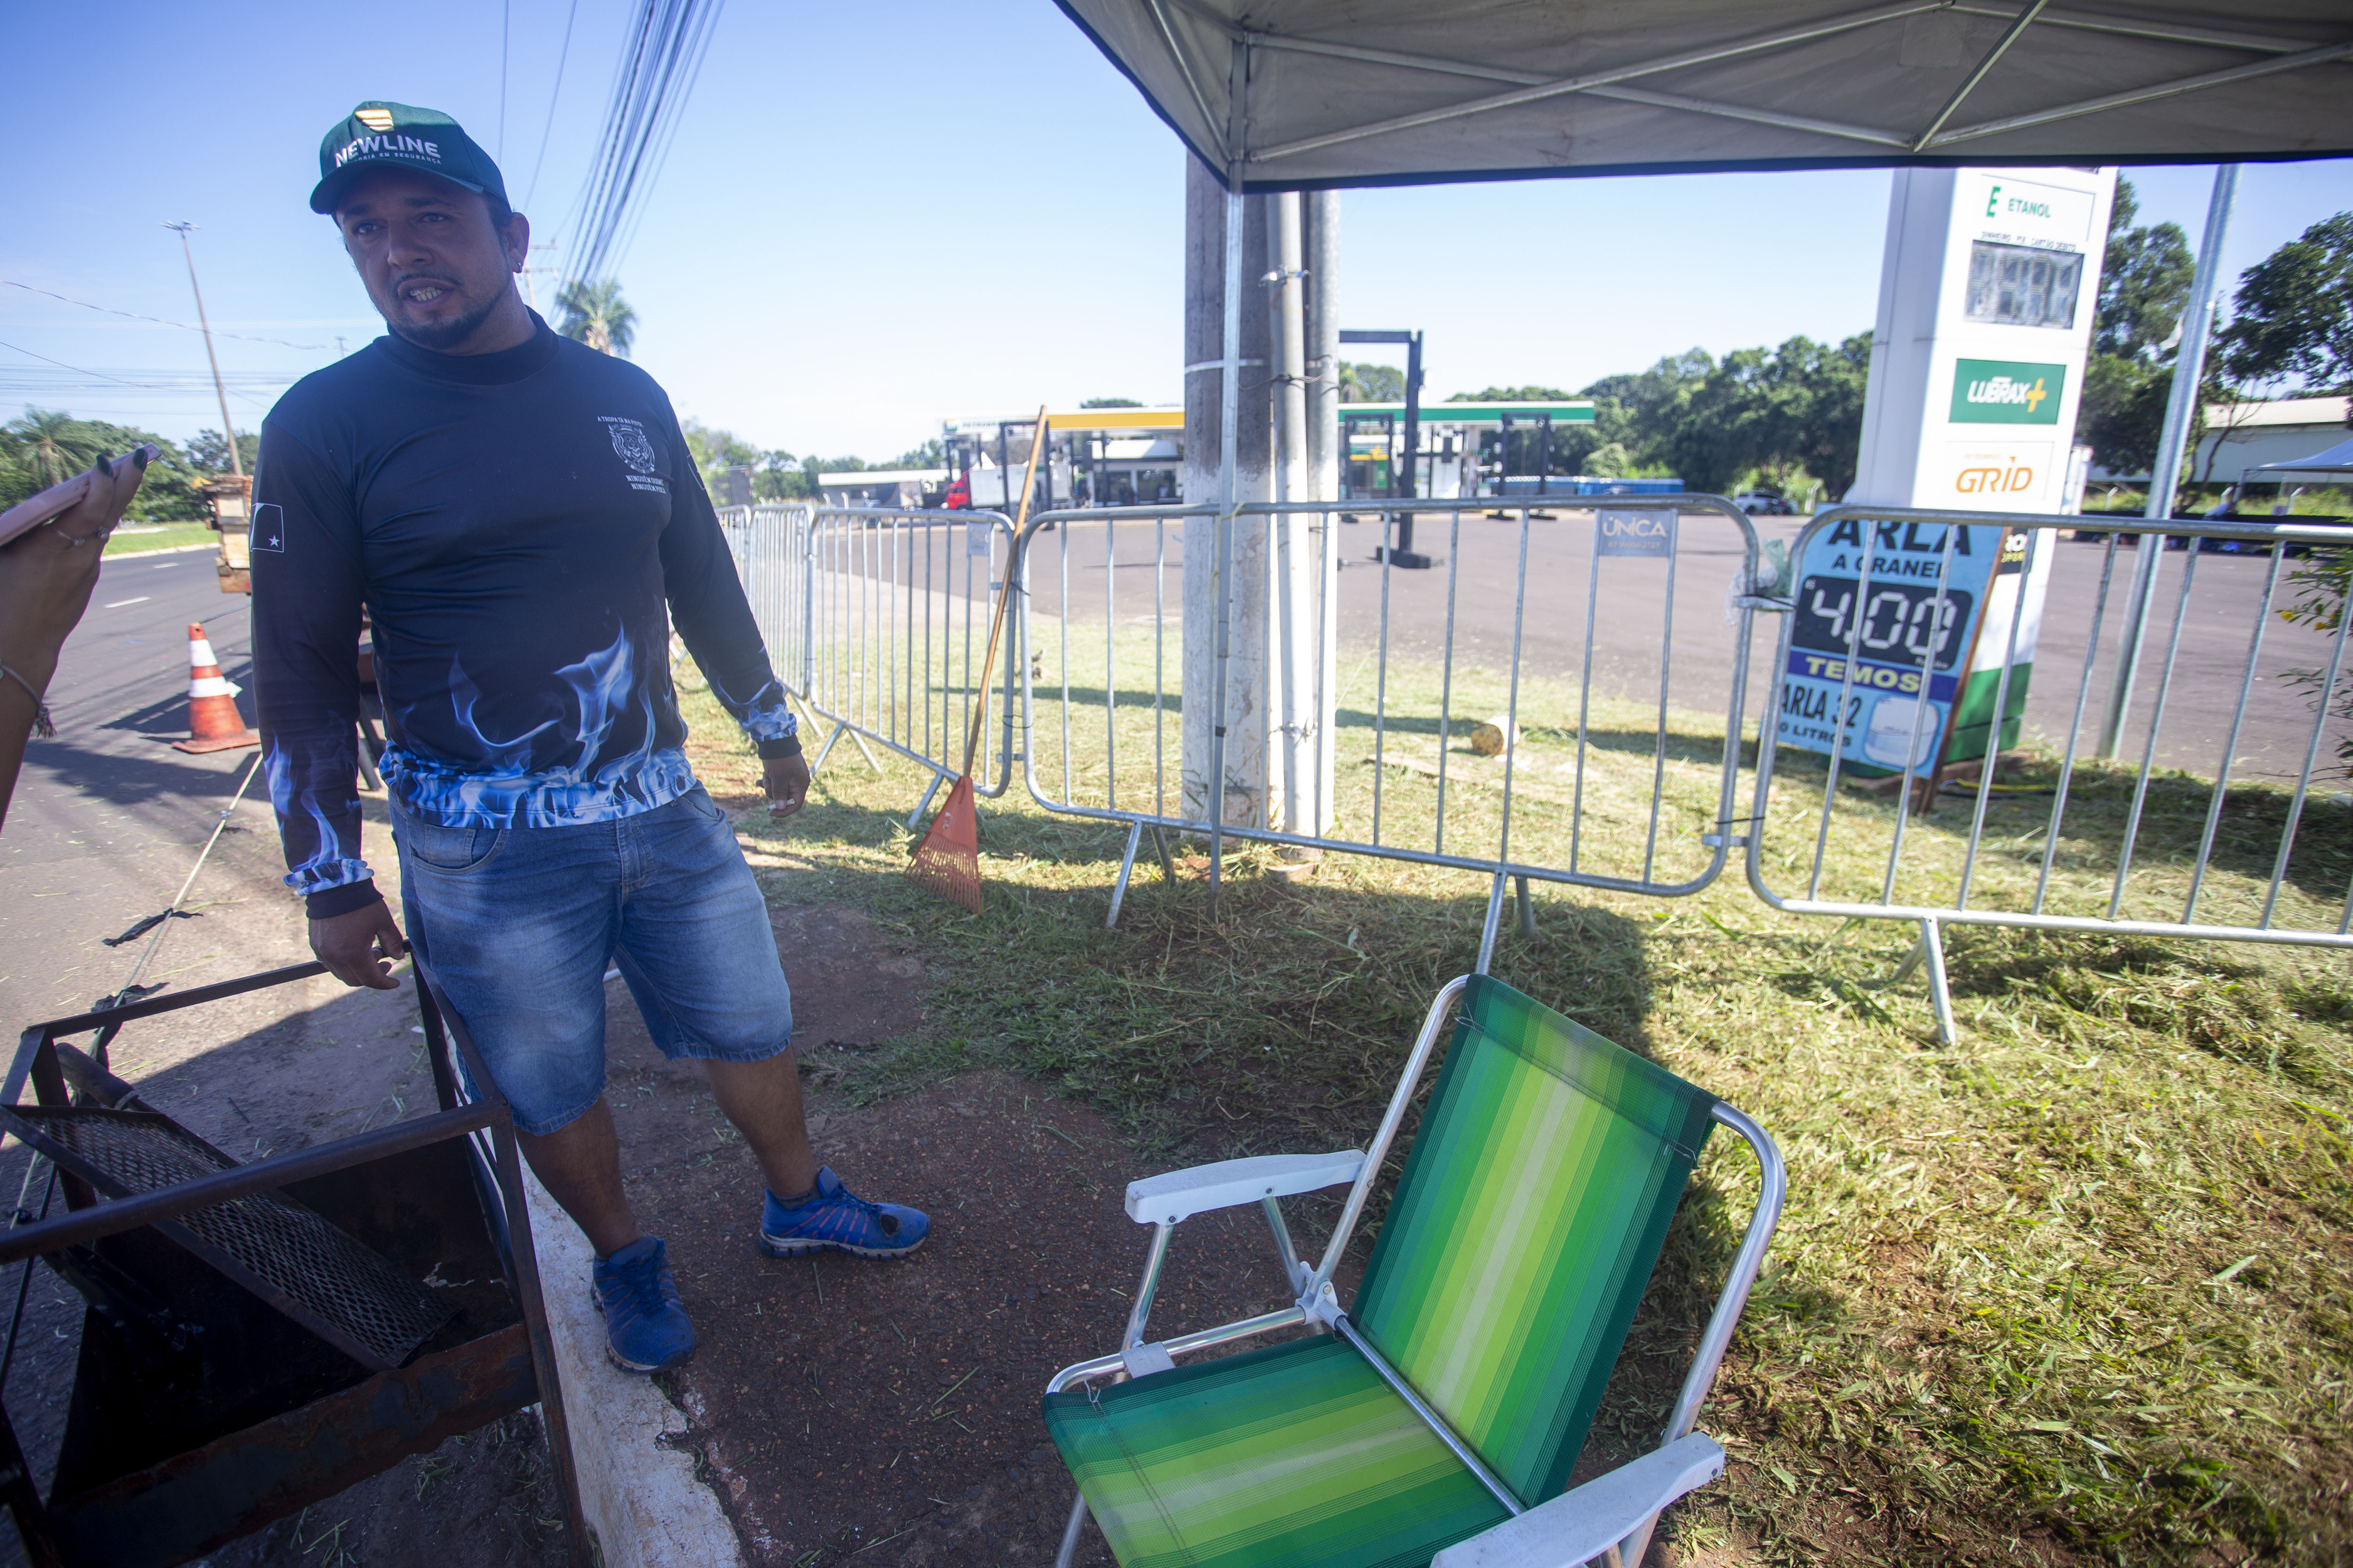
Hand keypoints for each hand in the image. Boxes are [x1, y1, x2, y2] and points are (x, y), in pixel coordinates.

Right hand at [0, 448, 150, 681]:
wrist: (15, 649)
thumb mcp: (2, 555)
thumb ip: (17, 526)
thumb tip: (32, 508)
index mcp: (47, 552)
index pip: (86, 512)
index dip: (99, 485)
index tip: (107, 461)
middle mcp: (75, 560)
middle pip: (108, 515)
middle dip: (125, 483)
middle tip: (142, 455)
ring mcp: (85, 571)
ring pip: (105, 527)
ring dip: (114, 498)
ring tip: (126, 469)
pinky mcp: (85, 580)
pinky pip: (95, 541)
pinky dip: (98, 519)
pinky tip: (99, 503)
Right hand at [310, 900, 408, 988]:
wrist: (334, 886)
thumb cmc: (362, 903)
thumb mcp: (383, 922)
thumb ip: (392, 943)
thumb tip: (398, 957)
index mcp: (352, 953)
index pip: (370, 979)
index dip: (385, 983)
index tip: (395, 982)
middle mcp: (334, 957)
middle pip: (354, 981)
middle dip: (372, 976)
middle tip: (384, 962)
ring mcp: (322, 952)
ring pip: (341, 974)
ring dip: (357, 970)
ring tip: (370, 952)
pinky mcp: (315, 945)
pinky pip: (330, 964)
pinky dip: (344, 963)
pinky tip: (354, 949)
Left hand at [763, 753, 810, 817]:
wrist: (776, 739)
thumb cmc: (779, 758)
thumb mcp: (778, 778)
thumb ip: (779, 794)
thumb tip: (781, 807)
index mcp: (801, 784)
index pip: (795, 804)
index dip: (784, 811)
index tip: (770, 812)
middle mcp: (797, 782)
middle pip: (784, 797)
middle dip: (772, 792)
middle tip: (767, 782)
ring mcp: (790, 777)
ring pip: (777, 790)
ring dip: (769, 785)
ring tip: (766, 775)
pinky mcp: (782, 773)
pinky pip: (775, 782)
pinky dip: (767, 781)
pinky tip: (758, 780)